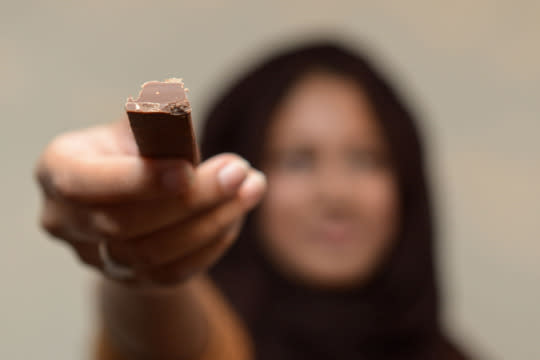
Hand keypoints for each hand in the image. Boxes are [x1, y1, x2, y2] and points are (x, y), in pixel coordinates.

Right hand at [35, 118, 265, 286]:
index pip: (84, 184)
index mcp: (58, 170)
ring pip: (153, 255)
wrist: (132, 198)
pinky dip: (211, 244)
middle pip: (125, 225)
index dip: (136, 180)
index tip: (187, 169)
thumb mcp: (138, 127)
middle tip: (240, 171)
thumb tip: (180, 116)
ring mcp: (97, 258)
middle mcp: (66, 221)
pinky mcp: (131, 280)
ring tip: (252, 186)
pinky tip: (236, 214)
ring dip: (211, 221)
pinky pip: (174, 274)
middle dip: (191, 199)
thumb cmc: (136, 150)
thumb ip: (156, 125)